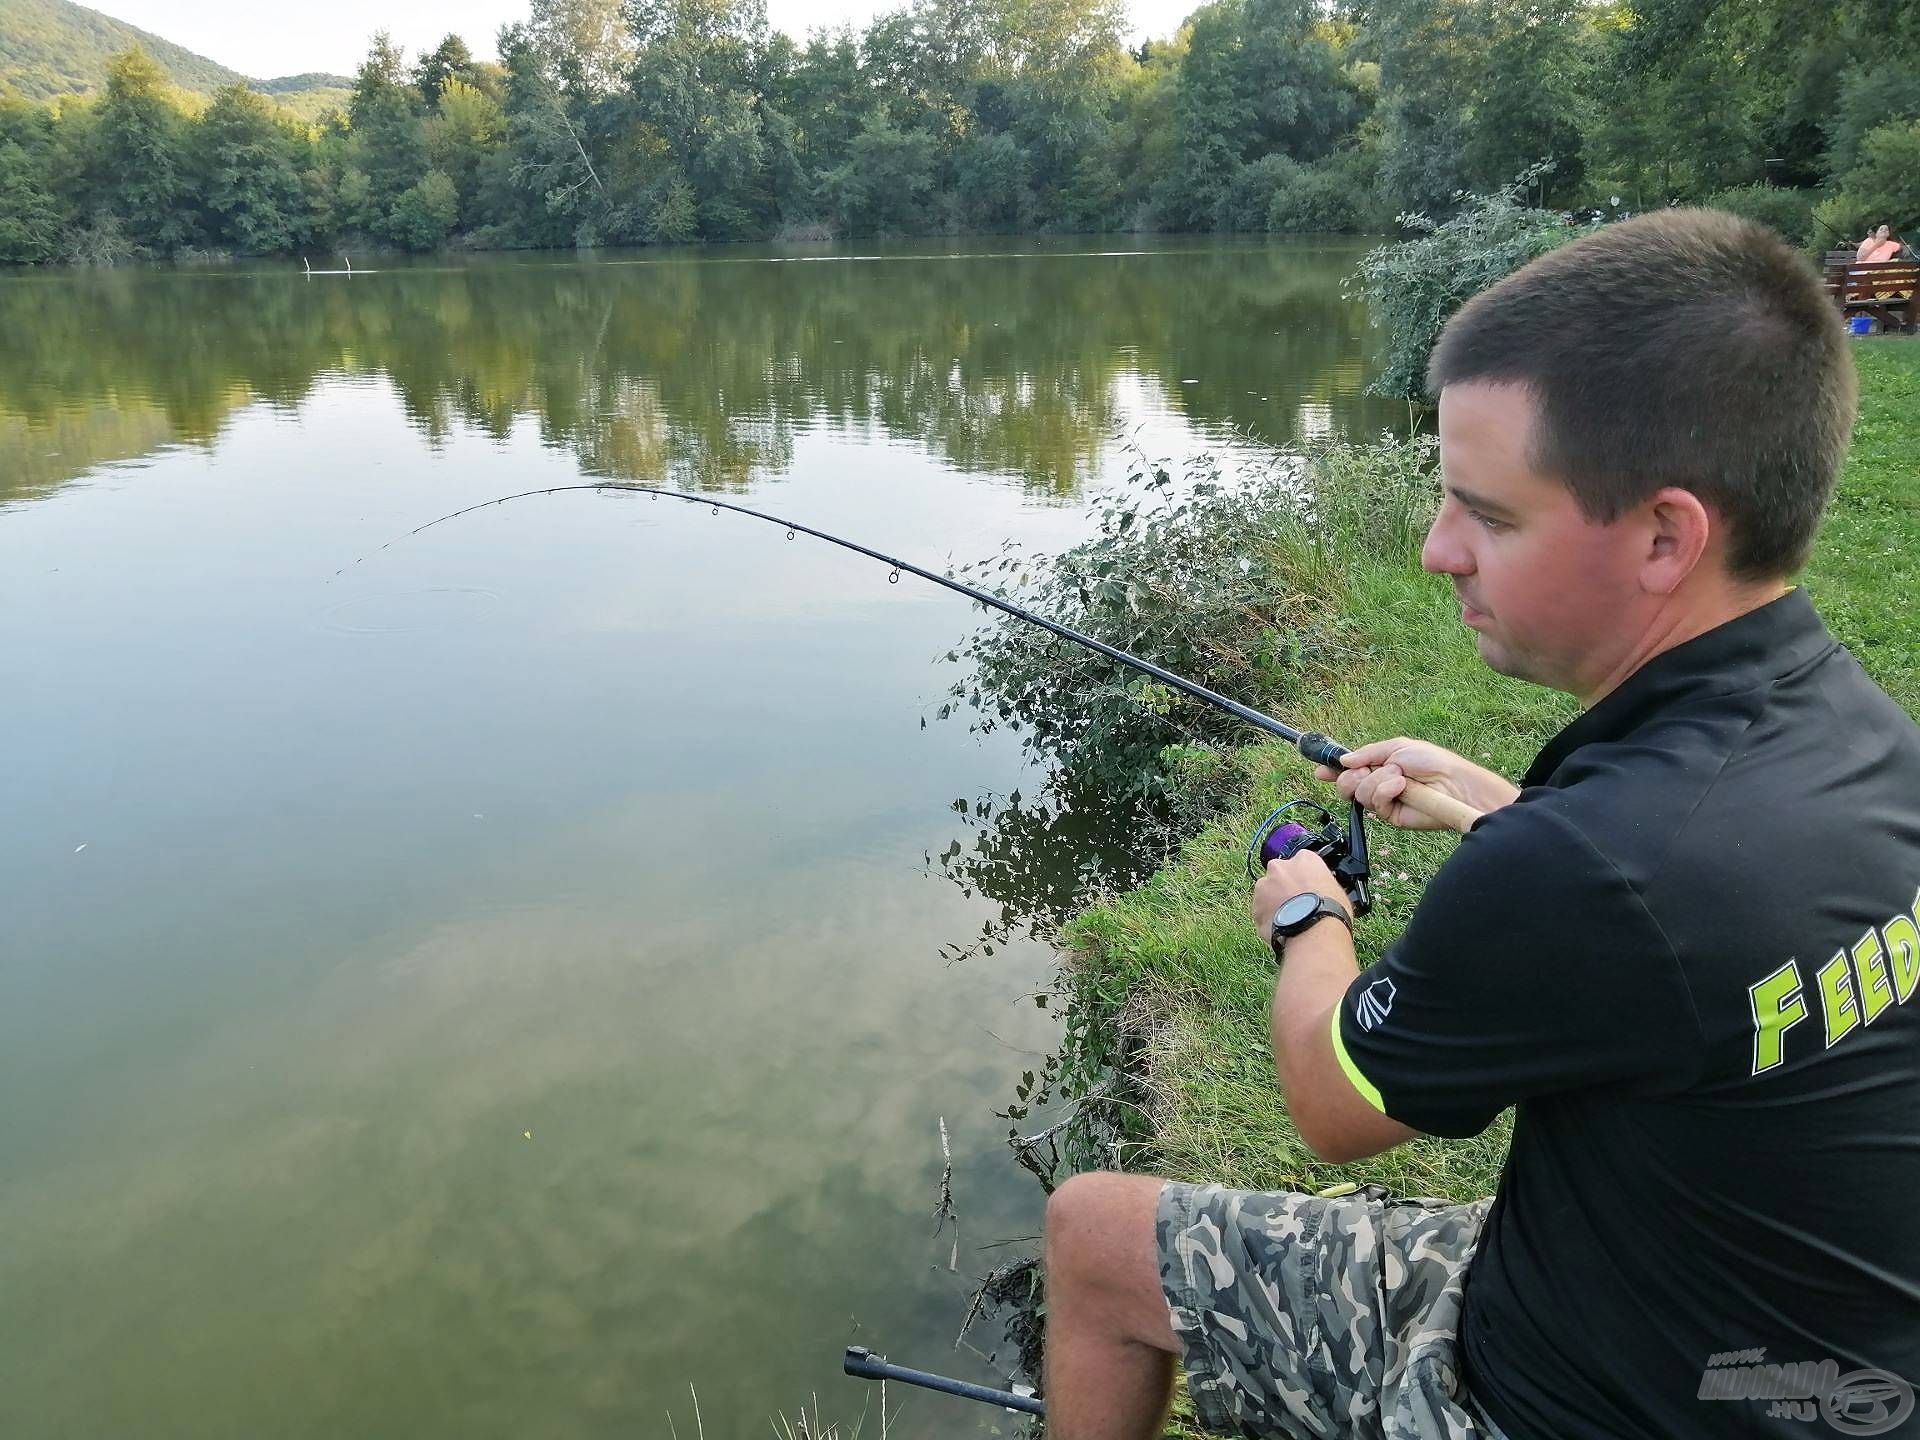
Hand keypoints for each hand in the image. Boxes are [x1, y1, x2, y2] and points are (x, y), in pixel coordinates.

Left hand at [1251, 849, 1351, 941]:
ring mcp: (1263, 886)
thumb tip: (1323, 890)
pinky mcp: (1254, 906)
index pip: (1301, 864)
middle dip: (1284, 888)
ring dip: (1274, 904)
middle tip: (1296, 904)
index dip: (1304, 878)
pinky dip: (1268, 920)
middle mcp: (1279, 867)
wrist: (1314, 930)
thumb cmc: (1330, 910)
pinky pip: (1260, 913)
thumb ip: (1322, 883)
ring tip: (1289, 920)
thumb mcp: (1337, 889)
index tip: (1307, 889)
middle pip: (1279, 875)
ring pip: (1266, 894)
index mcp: (1303, 858)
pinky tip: (1282, 929)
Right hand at [1313, 736, 1518, 829]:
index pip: (1349, 770)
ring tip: (1398, 777)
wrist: (1453, 784)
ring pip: (1358, 794)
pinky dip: (1385, 791)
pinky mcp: (1391, 817)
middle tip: (1363, 772)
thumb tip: (1343, 761)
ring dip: (1376, 781)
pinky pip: (1374, 804)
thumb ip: (1368, 753)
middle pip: (1346, 785)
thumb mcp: (1397, 747)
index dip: (1333, 771)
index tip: (1319, 771)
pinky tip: (1400, 786)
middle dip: (1350, 777)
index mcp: (1380, 766)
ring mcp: (1384, 801)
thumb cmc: (1432, 762)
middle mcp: (1378, 785)